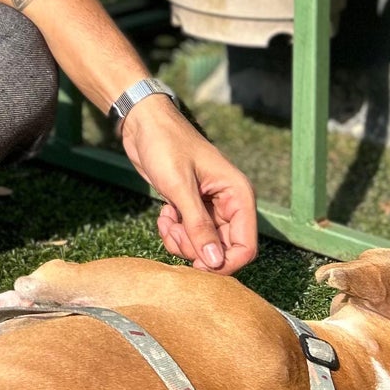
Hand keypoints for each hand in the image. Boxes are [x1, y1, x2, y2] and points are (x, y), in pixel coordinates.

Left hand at [119, 96, 257, 273]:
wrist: (144, 124)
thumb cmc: (165, 145)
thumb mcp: (180, 187)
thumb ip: (198, 226)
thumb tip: (215, 262)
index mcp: (238, 195)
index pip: (246, 246)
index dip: (224, 263)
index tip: (197, 266)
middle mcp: (229, 203)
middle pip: (223, 250)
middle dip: (196, 249)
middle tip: (174, 232)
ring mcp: (211, 207)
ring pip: (204, 245)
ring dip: (182, 241)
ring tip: (167, 221)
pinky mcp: (193, 208)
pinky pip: (189, 235)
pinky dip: (174, 232)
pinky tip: (164, 215)